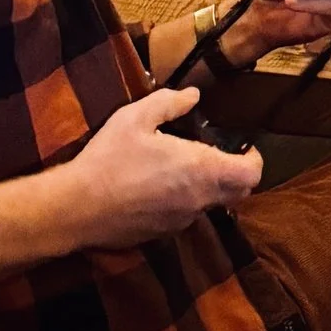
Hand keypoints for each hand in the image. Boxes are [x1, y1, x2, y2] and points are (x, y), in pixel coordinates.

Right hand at [0, 88, 260, 266]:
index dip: (253, 160)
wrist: (77, 207)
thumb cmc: (108, 159)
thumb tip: (193, 96)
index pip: (250, 175)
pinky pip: (184, 216)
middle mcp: (198, 200)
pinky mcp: (162, 234)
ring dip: (206, 187)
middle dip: (235, 174)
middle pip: (237, 193)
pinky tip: (156, 186)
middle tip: (218, 154)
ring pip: (209, 205)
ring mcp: (181, 221)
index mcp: (200, 170)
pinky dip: (183, 201)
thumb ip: (170, 103)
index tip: (242, 147)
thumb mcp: (135, 118)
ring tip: (180, 167)